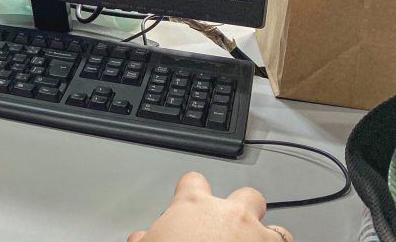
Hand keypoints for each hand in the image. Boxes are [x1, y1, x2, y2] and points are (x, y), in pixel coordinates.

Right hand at [127, 172, 293, 241]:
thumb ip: (146, 236)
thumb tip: (141, 237)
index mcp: (193, 205)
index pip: (194, 181)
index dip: (193, 191)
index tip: (191, 202)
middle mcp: (228, 213)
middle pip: (247, 195)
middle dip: (244, 210)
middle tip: (232, 228)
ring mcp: (257, 234)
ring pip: (275, 227)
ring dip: (267, 238)